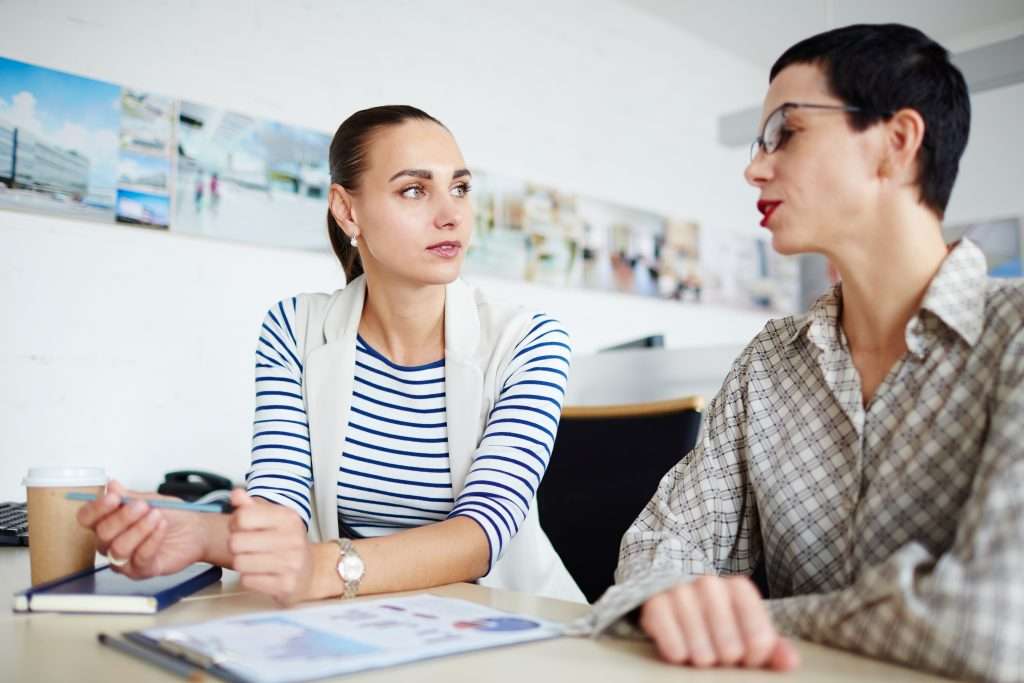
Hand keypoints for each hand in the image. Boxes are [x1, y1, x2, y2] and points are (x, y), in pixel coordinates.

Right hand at [76, 480, 206, 578]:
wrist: (196, 530)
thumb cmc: (172, 515)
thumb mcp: (150, 500)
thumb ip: (129, 496)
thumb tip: (111, 485)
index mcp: (108, 522)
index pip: (87, 518)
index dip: (97, 508)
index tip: (114, 497)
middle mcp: (110, 543)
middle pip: (102, 534)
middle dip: (123, 517)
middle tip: (143, 506)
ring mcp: (124, 559)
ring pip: (118, 548)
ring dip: (139, 529)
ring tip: (156, 516)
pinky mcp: (141, 570)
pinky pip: (140, 558)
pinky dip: (152, 539)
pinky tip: (162, 527)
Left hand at [228, 489, 313, 604]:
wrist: (311, 572)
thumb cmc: (287, 544)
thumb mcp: (274, 520)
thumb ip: (252, 507)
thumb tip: (236, 493)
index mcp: (288, 518)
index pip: (243, 517)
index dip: (234, 523)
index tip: (241, 528)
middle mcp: (292, 539)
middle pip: (236, 542)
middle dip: (236, 546)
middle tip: (246, 547)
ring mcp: (291, 563)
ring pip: (240, 563)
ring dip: (241, 563)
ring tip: (253, 560)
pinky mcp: (286, 585)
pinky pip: (248, 580)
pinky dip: (249, 578)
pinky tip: (260, 574)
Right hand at [639, 575, 799, 670]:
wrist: (671, 597)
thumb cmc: (716, 620)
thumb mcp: (745, 630)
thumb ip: (771, 646)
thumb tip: (790, 661)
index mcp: (739, 588)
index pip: (760, 639)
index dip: (755, 658)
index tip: (746, 656)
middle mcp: (710, 583)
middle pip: (730, 648)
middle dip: (725, 660)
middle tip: (718, 653)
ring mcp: (680, 591)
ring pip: (701, 651)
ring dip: (701, 660)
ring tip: (700, 653)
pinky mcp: (655, 603)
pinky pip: (673, 646)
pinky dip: (678, 655)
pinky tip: (681, 650)